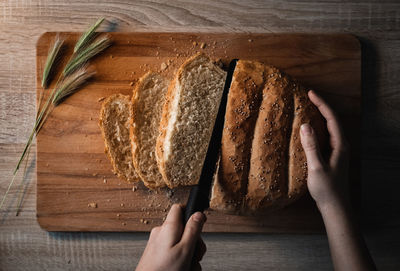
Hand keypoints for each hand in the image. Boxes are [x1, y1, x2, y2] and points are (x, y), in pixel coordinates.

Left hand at [136, 204, 206, 270]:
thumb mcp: (185, 250)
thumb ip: (193, 230)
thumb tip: (198, 214)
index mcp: (168, 227)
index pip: (180, 208)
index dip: (191, 214)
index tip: (199, 224)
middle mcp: (161, 233)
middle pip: (183, 228)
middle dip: (193, 242)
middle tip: (196, 255)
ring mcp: (157, 244)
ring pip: (180, 243)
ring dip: (188, 255)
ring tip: (188, 267)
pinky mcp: (156, 254)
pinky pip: (173, 252)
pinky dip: (180, 261)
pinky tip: (182, 270)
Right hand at [300, 90, 349, 209]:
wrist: (336, 207)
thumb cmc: (327, 190)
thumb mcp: (316, 167)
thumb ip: (311, 146)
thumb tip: (305, 126)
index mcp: (340, 146)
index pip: (331, 119)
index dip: (322, 104)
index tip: (310, 93)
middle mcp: (341, 146)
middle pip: (332, 120)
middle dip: (321, 107)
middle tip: (309, 97)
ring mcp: (338, 152)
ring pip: (330, 128)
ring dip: (320, 117)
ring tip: (308, 109)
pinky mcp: (333, 157)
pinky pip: (326, 137)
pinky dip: (318, 128)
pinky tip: (309, 131)